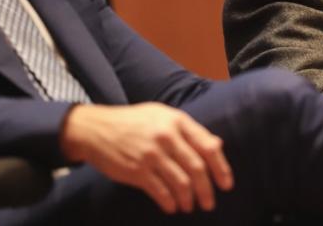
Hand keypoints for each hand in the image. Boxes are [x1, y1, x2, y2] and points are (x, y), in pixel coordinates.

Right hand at [59, 103, 232, 213]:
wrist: (96, 129)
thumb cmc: (134, 122)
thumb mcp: (163, 116)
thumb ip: (189, 130)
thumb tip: (216, 145)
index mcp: (177, 121)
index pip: (208, 147)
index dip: (221, 168)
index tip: (226, 184)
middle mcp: (167, 137)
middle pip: (197, 168)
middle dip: (207, 190)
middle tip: (209, 203)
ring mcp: (152, 155)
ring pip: (181, 183)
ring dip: (189, 199)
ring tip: (189, 206)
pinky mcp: (137, 171)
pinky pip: (160, 192)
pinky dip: (169, 202)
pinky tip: (172, 207)